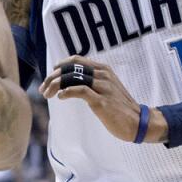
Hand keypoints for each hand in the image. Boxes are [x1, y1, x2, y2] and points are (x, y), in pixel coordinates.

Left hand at [39, 55, 167, 142]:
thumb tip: (73, 79)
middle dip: (52, 77)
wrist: (138, 122)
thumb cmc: (120, 106)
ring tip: (47, 94)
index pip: (76, 60)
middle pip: (70, 68)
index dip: (60, 65)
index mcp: (103, 69)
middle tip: (43, 88)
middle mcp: (102, 75)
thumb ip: (93, 80)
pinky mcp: (102, 101)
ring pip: (72, 78)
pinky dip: (66, 92)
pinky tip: (59, 97)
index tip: (50, 74)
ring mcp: (103, 87)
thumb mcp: (107, 87)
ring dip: (55, 85)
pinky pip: (80, 91)